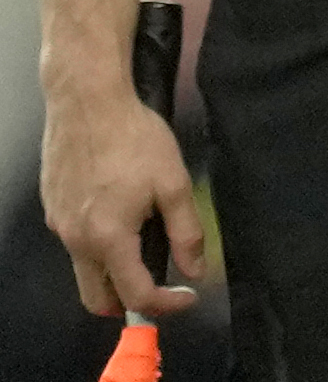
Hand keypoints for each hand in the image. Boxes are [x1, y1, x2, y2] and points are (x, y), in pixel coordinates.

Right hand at [41, 90, 203, 316]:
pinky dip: (98, 246)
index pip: (134, 295)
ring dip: (113, 272)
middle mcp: (75, 240)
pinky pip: (74, 243)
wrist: (87, 103)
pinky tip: (120, 215)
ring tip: (144, 243)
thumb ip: (186, 232)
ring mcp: (58, 225)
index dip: (166, 305)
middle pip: (97, 297)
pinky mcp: (52, 208)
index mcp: (107, 238)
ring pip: (84, 271)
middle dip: (129, 303)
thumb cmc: (135, 139)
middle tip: (160, 285)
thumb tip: (194, 270)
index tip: (188, 296)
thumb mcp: (174, 183)